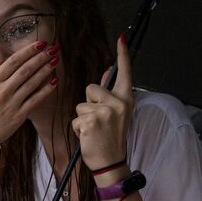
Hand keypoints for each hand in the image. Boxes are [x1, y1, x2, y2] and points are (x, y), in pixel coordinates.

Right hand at [0, 39, 57, 149]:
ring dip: (45, 70)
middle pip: (26, 70)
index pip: (13, 62)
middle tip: (53, 47)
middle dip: (40, 57)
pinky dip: (46, 90)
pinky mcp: (19, 115)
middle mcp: (3, 91)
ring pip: (32, 83)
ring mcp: (12, 103)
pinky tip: (54, 81)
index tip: (39, 43)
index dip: (28, 51)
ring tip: (55, 59)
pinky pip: (36, 100)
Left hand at [73, 35, 132, 172]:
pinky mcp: (92, 120)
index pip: (124, 73)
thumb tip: (108, 71)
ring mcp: (106, 111)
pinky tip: (89, 137)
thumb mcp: (117, 114)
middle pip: (91, 87)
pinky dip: (78, 128)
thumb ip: (111, 94)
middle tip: (99, 122)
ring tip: (93, 130)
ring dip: (82, 118)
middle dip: (89, 103)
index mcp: (126, 99)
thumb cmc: (111, 139)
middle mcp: (118, 103)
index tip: (121, 38)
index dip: (122, 55)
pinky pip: (76, 117)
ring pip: (81, 103)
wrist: (110, 163)